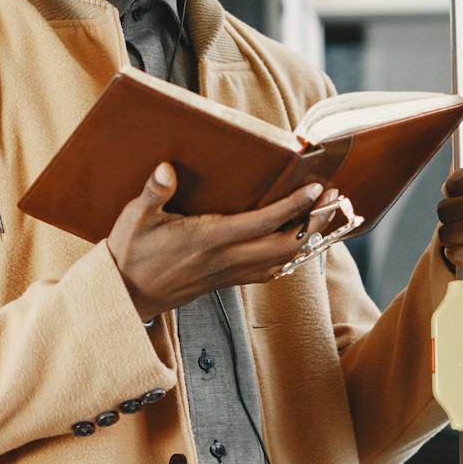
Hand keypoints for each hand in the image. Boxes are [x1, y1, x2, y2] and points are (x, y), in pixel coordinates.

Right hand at [108, 163, 350, 320]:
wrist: (126, 295)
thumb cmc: (130, 252)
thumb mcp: (134, 218)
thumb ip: (153, 193)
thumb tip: (167, 168)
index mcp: (208, 239)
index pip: (261, 222)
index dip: (293, 206)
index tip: (316, 187)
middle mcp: (225, 259)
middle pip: (285, 244)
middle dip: (314, 222)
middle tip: (335, 198)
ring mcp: (228, 273)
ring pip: (281, 260)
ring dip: (308, 240)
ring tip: (326, 216)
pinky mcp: (225, 281)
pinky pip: (267, 272)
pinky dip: (289, 258)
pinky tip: (296, 246)